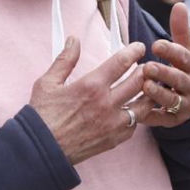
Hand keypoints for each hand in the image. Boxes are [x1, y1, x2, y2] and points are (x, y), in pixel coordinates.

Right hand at [29, 38, 149, 165]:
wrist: (42, 149)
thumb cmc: (42, 116)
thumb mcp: (48, 82)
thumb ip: (65, 60)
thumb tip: (74, 40)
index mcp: (91, 86)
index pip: (122, 62)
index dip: (134, 51)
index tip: (139, 48)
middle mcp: (107, 103)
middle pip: (138, 81)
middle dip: (146, 70)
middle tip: (147, 66)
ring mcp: (113, 123)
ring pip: (144, 105)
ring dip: (148, 93)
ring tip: (148, 87)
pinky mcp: (114, 139)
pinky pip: (135, 124)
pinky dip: (137, 115)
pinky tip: (133, 110)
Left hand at [139, 3, 189, 127]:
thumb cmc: (184, 69)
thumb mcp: (185, 51)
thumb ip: (180, 30)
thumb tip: (180, 4)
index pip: (184, 57)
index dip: (171, 51)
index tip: (155, 44)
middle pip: (178, 80)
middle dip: (164, 73)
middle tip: (147, 67)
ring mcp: (186, 105)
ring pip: (172, 100)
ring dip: (158, 94)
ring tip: (145, 85)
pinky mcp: (176, 120)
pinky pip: (164, 119)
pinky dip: (152, 116)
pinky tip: (139, 111)